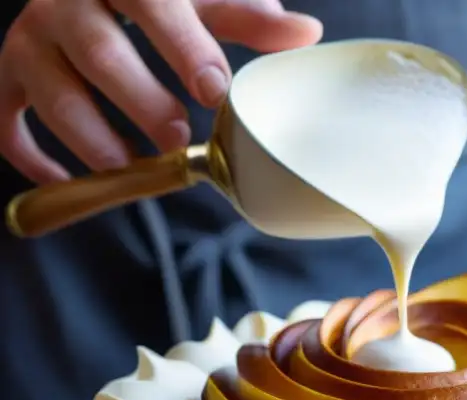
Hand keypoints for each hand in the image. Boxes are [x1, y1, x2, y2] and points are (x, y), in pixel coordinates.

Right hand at [0, 0, 322, 183]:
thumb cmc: (160, 2)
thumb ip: (247, 17)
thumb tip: (305, 33)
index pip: (150, 1)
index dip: (182, 45)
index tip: (215, 88)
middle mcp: (64, 3)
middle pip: (97, 52)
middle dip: (140, 101)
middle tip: (178, 137)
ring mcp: (30, 41)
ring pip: (50, 93)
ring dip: (94, 139)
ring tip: (136, 165)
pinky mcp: (9, 77)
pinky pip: (6, 122)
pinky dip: (32, 158)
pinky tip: (70, 183)